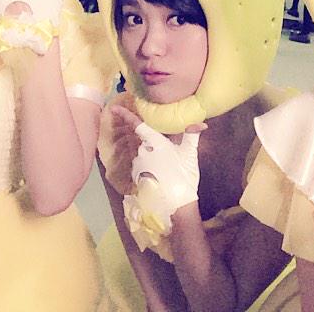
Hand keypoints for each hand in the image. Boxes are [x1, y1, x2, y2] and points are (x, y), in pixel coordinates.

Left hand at [113, 105, 204, 247]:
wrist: (176, 204)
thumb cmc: (184, 176)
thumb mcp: (190, 154)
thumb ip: (192, 136)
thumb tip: (200, 123)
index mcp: (155, 142)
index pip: (138, 125)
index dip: (125, 115)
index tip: (113, 108)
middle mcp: (142, 151)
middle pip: (144, 141)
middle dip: (153, 145)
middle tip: (168, 154)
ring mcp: (137, 165)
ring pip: (142, 154)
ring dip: (151, 157)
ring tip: (166, 168)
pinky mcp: (135, 177)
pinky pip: (140, 166)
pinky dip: (148, 168)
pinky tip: (160, 176)